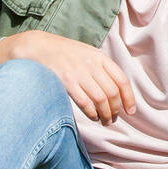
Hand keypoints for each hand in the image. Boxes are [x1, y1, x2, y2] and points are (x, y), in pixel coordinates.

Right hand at [0, 30, 134, 125]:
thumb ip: (100, 68)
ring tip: (105, 121)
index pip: (122, 80)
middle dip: (116, 109)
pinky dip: (92, 113)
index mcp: (100, 58)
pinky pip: (85, 102)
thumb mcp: (86, 53)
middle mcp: (92, 65)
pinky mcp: (66, 82)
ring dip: (106, 114)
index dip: (129, 98)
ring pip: (101, 99)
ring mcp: (79, 73)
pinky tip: (93, 117)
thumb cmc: (63, 53)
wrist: (37, 47)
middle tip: (114, 119)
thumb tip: (115, 89)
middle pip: (112, 92)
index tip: (131, 111)